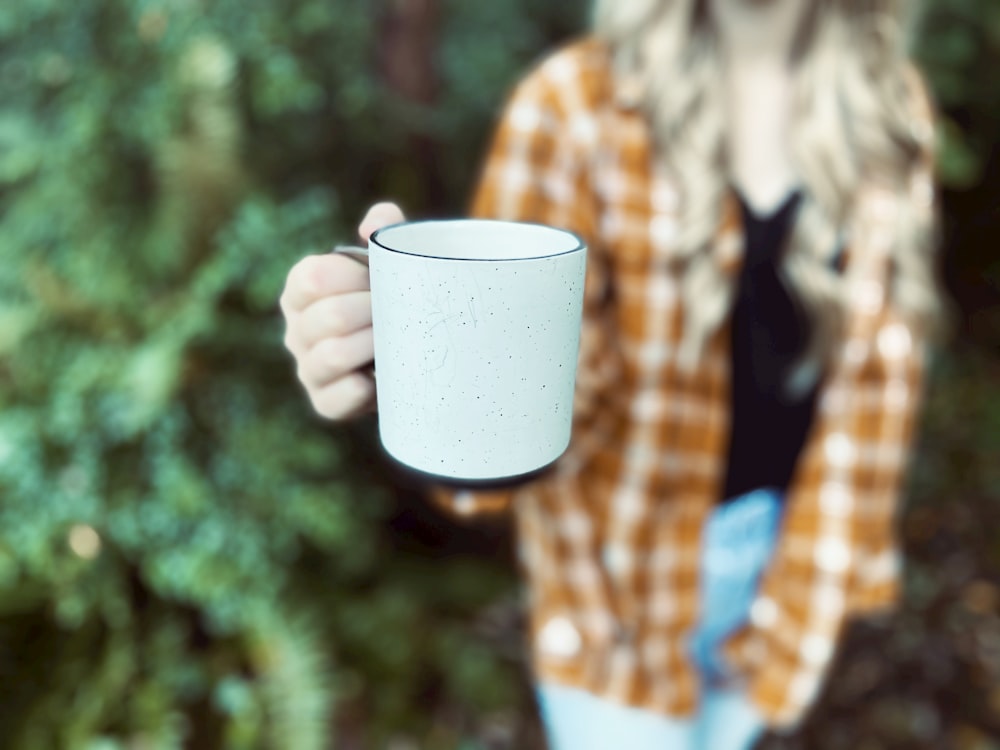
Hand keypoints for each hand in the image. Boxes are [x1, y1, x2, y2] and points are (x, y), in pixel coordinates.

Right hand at [280, 202, 404, 418]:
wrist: (410, 354)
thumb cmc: (392, 298)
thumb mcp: (389, 260)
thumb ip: (384, 229)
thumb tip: (375, 225)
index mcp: (301, 289)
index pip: (313, 277)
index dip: (355, 277)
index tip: (382, 280)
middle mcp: (296, 329)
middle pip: (328, 316)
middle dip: (372, 311)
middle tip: (399, 311)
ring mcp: (307, 368)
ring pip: (332, 356)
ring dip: (371, 345)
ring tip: (395, 339)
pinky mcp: (325, 403)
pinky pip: (334, 400)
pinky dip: (359, 389)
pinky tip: (378, 378)